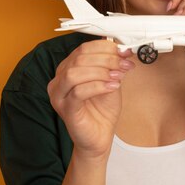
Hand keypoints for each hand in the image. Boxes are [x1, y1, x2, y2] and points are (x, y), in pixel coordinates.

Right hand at [47, 40, 134, 159]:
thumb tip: (122, 49)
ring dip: (101, 71)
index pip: (83, 48)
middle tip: (124, 63)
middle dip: (106, 59)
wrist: (100, 137)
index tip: (124, 52)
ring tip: (118, 77)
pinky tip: (112, 87)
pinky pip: (78, 92)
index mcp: (68, 68)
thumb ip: (113, 65)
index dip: (106, 47)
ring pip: (75, 72)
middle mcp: (60, 79)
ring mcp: (59, 95)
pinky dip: (98, 86)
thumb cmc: (102, 111)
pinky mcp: (65, 109)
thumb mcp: (110, 81)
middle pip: (80, 58)